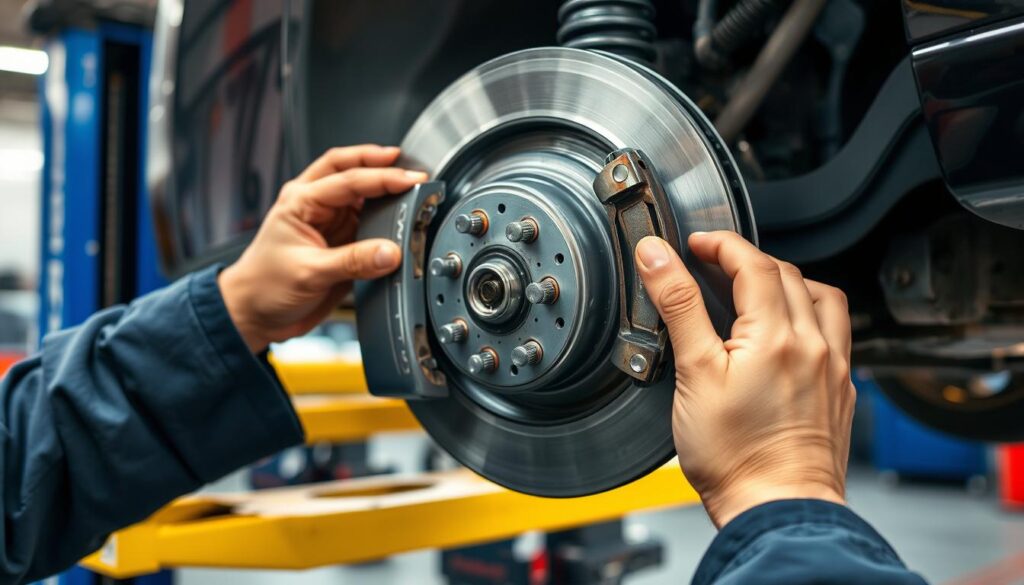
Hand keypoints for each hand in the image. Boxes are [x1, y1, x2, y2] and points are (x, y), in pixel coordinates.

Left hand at [219, 145, 428, 352]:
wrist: (255, 314)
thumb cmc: (264, 287)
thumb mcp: (310, 273)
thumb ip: (353, 261)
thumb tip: (391, 252)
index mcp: (300, 201)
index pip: (348, 179)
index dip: (382, 177)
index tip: (411, 181)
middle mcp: (314, 205)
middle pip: (350, 168)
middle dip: (381, 163)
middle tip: (411, 168)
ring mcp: (328, 222)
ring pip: (361, 194)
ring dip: (384, 191)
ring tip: (412, 191)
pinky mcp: (340, 241)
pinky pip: (368, 222)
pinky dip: (385, 218)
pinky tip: (400, 220)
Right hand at [635, 232, 854, 527]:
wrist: (777, 509)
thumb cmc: (734, 456)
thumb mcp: (693, 373)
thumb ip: (678, 307)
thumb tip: (658, 257)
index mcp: (777, 335)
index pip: (752, 263)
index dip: (720, 245)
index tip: (696, 245)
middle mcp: (814, 345)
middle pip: (787, 274)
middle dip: (747, 259)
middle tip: (713, 264)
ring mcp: (832, 368)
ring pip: (821, 298)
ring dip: (788, 281)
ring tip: (757, 288)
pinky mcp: (840, 391)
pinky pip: (836, 332)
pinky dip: (812, 314)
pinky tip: (791, 331)